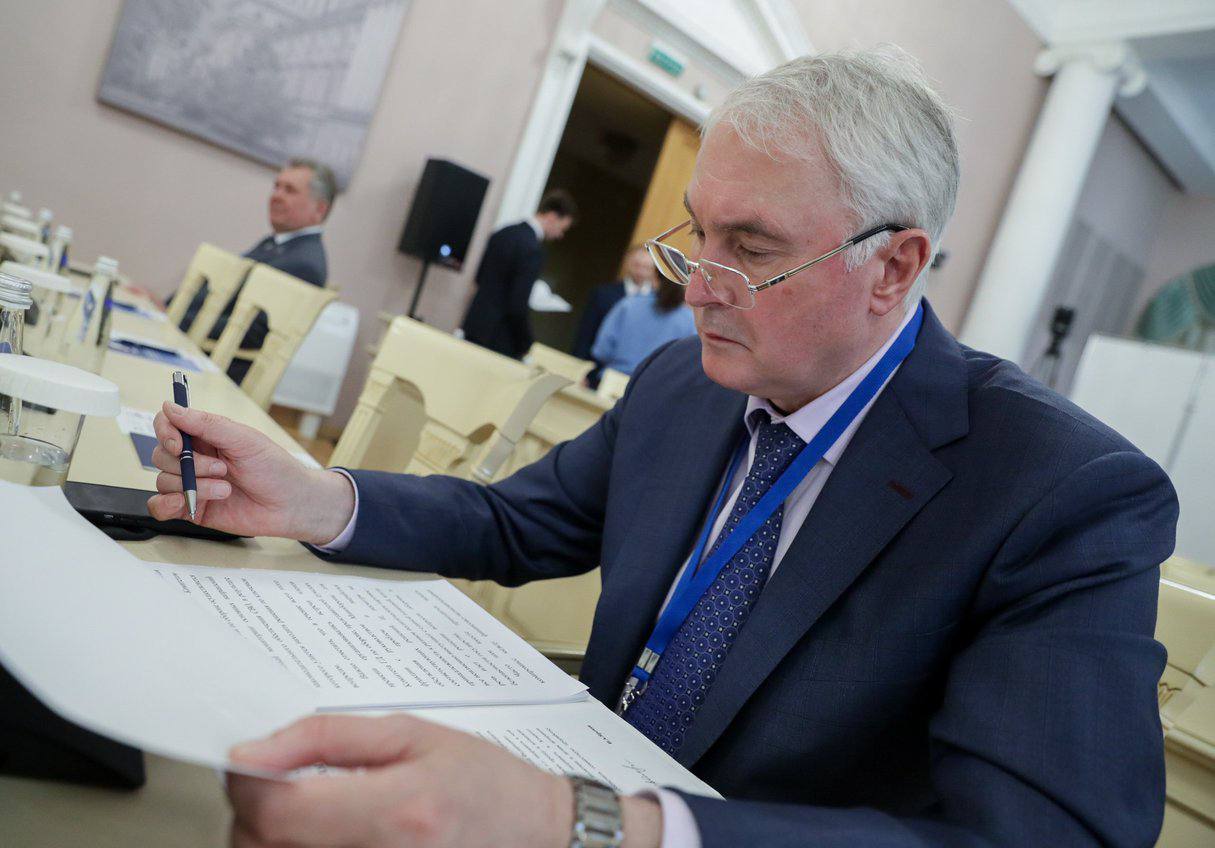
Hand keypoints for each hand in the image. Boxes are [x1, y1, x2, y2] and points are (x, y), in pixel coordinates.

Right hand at [147, 402, 353, 544]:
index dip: (165, 433)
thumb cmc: (275, 469)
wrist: (291, 505)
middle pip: (162, 455)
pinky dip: (166, 505)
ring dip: (193, 486)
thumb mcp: (244, 440)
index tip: (179, 445)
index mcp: (207, 436)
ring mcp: (193, 484)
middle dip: (190, 465)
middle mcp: (196, 458)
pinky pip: (160, 506)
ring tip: (225, 490)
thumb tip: (170, 406)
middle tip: (222, 470)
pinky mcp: (192, 508)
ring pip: (163, 481)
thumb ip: (206, 424)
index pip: (168, 425)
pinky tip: (186, 503)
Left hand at [227, 714, 662, 847]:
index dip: (246, 781)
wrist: (536, 834)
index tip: (250, 761)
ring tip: (307, 813)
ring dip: (270, 839)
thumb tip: (254, 750)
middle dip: (255, 813)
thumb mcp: (412, 734)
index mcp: (396, 811)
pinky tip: (320, 838)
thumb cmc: (484, 783)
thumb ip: (326, 737)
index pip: (277, 810)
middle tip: (281, 785)